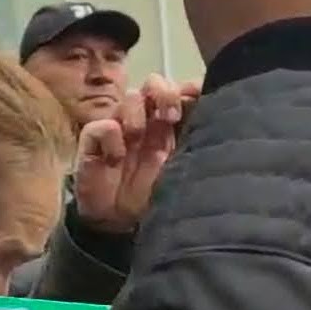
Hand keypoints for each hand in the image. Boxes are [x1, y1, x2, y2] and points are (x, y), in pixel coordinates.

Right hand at [73, 74, 195, 234]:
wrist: (115, 225)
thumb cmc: (150, 198)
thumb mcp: (180, 175)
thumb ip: (194, 149)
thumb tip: (215, 126)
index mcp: (170, 126)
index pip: (181, 93)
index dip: (188, 89)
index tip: (196, 96)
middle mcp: (146, 120)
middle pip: (155, 84)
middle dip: (164, 93)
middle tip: (170, 116)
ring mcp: (120, 127)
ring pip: (131, 97)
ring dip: (136, 113)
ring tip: (137, 137)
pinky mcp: (95, 139)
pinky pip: (102, 125)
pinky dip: (110, 138)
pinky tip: (115, 159)